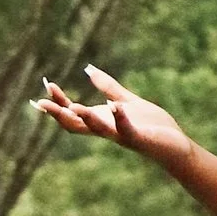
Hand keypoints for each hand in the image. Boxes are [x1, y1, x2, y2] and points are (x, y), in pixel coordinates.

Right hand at [34, 66, 189, 173]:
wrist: (174, 145)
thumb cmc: (151, 125)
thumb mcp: (126, 101)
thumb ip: (108, 88)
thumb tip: (88, 70)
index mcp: (102, 120)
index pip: (73, 113)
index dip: (58, 101)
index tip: (46, 85)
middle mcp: (107, 130)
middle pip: (76, 125)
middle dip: (59, 114)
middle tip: (42, 103)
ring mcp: (121, 135)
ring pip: (98, 130)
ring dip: (85, 119)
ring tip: (74, 106)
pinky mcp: (138, 138)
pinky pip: (126, 130)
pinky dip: (119, 118)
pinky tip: (114, 106)